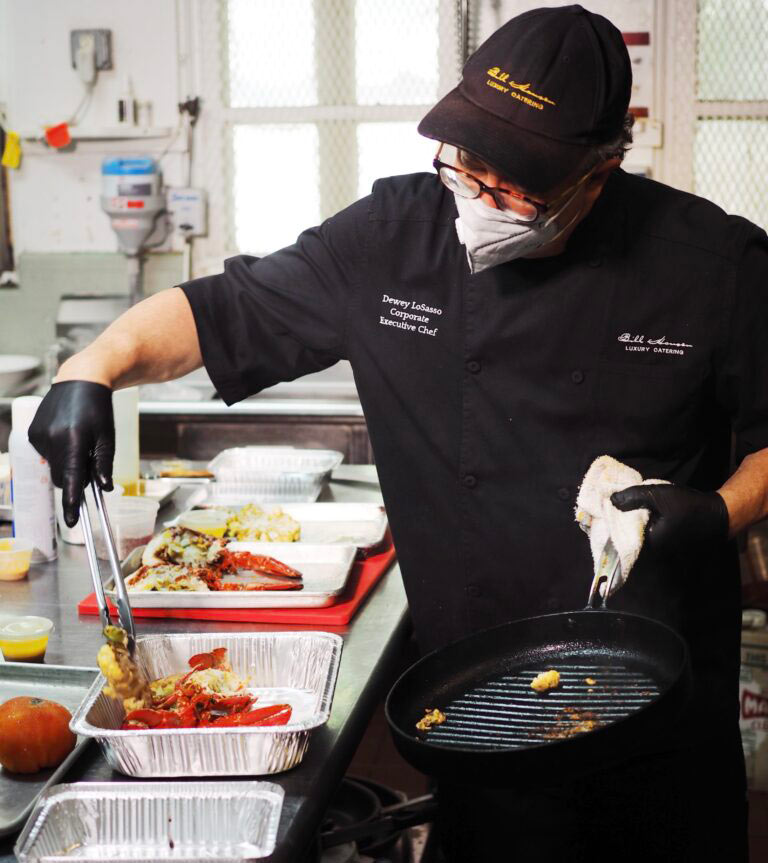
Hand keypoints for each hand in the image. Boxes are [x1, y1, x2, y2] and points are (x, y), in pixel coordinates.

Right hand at [28, 381, 114, 526]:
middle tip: (89, 462)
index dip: (73, 502)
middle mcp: (51, 439)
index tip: (73, 521)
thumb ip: (104, 464)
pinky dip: (58, 453)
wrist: (80, 380)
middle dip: (75, 478)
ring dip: (66, 464)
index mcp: (73, 440)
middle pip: (62, 476)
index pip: (72, 479)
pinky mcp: (31, 433)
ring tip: (79, 442)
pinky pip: (46, 455)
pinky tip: (67, 435)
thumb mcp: (107, 437)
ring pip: (53, 467)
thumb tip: (104, 489)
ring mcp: (38, 436)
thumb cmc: (98, 409)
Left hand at [610, 483, 729, 559]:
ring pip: (641, 540)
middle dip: (623, 526)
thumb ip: (633, 497)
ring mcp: (665, 553)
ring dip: (635, 527)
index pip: (623, 537)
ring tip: (627, 512)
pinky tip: (643, 517)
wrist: (719, 515)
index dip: (615, 524)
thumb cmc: (688, 506)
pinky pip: (651, 540)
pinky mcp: (671, 549)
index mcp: (651, 543)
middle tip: (616, 510)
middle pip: (631, 540)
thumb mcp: (658, 495)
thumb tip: (611, 500)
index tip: (608, 513)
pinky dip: (645, 529)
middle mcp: (656, 554)